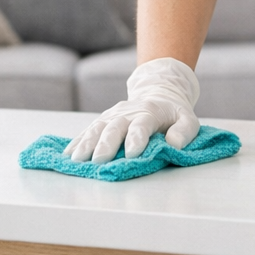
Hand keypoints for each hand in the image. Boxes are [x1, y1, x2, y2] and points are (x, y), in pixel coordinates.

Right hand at [64, 57, 200, 163]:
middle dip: (107, 144)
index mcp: (150, 112)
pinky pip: (88, 131)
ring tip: (77, 159)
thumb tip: (173, 143)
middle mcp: (128, 112)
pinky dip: (77, 142)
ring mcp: (112, 116)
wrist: (158, 94)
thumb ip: (184, 131)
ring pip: (97, 128)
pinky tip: (67, 154)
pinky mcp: (103, 121)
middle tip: (99, 160)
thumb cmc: (173, 114)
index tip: (132, 154)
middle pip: (115, 127)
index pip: (142, 124)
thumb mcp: (187, 119)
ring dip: (87, 143)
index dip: (137, 137)